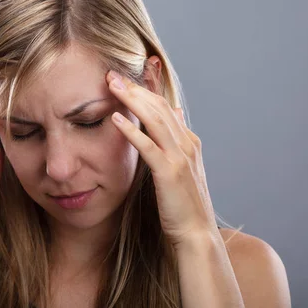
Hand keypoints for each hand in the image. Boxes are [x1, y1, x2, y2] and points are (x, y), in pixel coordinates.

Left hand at [106, 70, 217, 246]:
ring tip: (111, 84)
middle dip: (135, 87)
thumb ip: (177, 139)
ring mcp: (180, 158)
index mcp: (189, 142)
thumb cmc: (183, 204)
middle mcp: (187, 144)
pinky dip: (131, 130)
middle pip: (158, 107)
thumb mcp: (182, 167)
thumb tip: (175, 112)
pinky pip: (148, 146)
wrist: (196, 234)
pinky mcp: (169, 173)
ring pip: (155, 119)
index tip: (128, 74)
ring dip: (132, 99)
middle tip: (112, 72)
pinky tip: (115, 118)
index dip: (146, 88)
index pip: (165, 107)